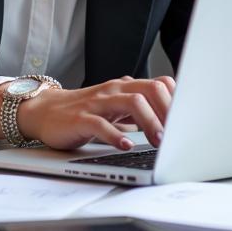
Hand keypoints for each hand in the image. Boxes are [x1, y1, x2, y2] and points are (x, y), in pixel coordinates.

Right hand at [18, 75, 175, 150]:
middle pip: (151, 90)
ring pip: (132, 102)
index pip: (160, 84)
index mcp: (125, 88)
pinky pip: (101, 124)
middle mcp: (114, 91)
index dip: (177, 103)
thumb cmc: (85, 112)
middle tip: (176, 136)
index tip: (187, 126)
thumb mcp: (116, 108)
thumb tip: (174, 123)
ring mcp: (97, 103)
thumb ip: (140, 110)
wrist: (45, 112)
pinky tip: (125, 146)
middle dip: (169, 112)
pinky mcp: (80, 119)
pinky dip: (116, 136)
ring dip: (150, 123)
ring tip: (158, 142)